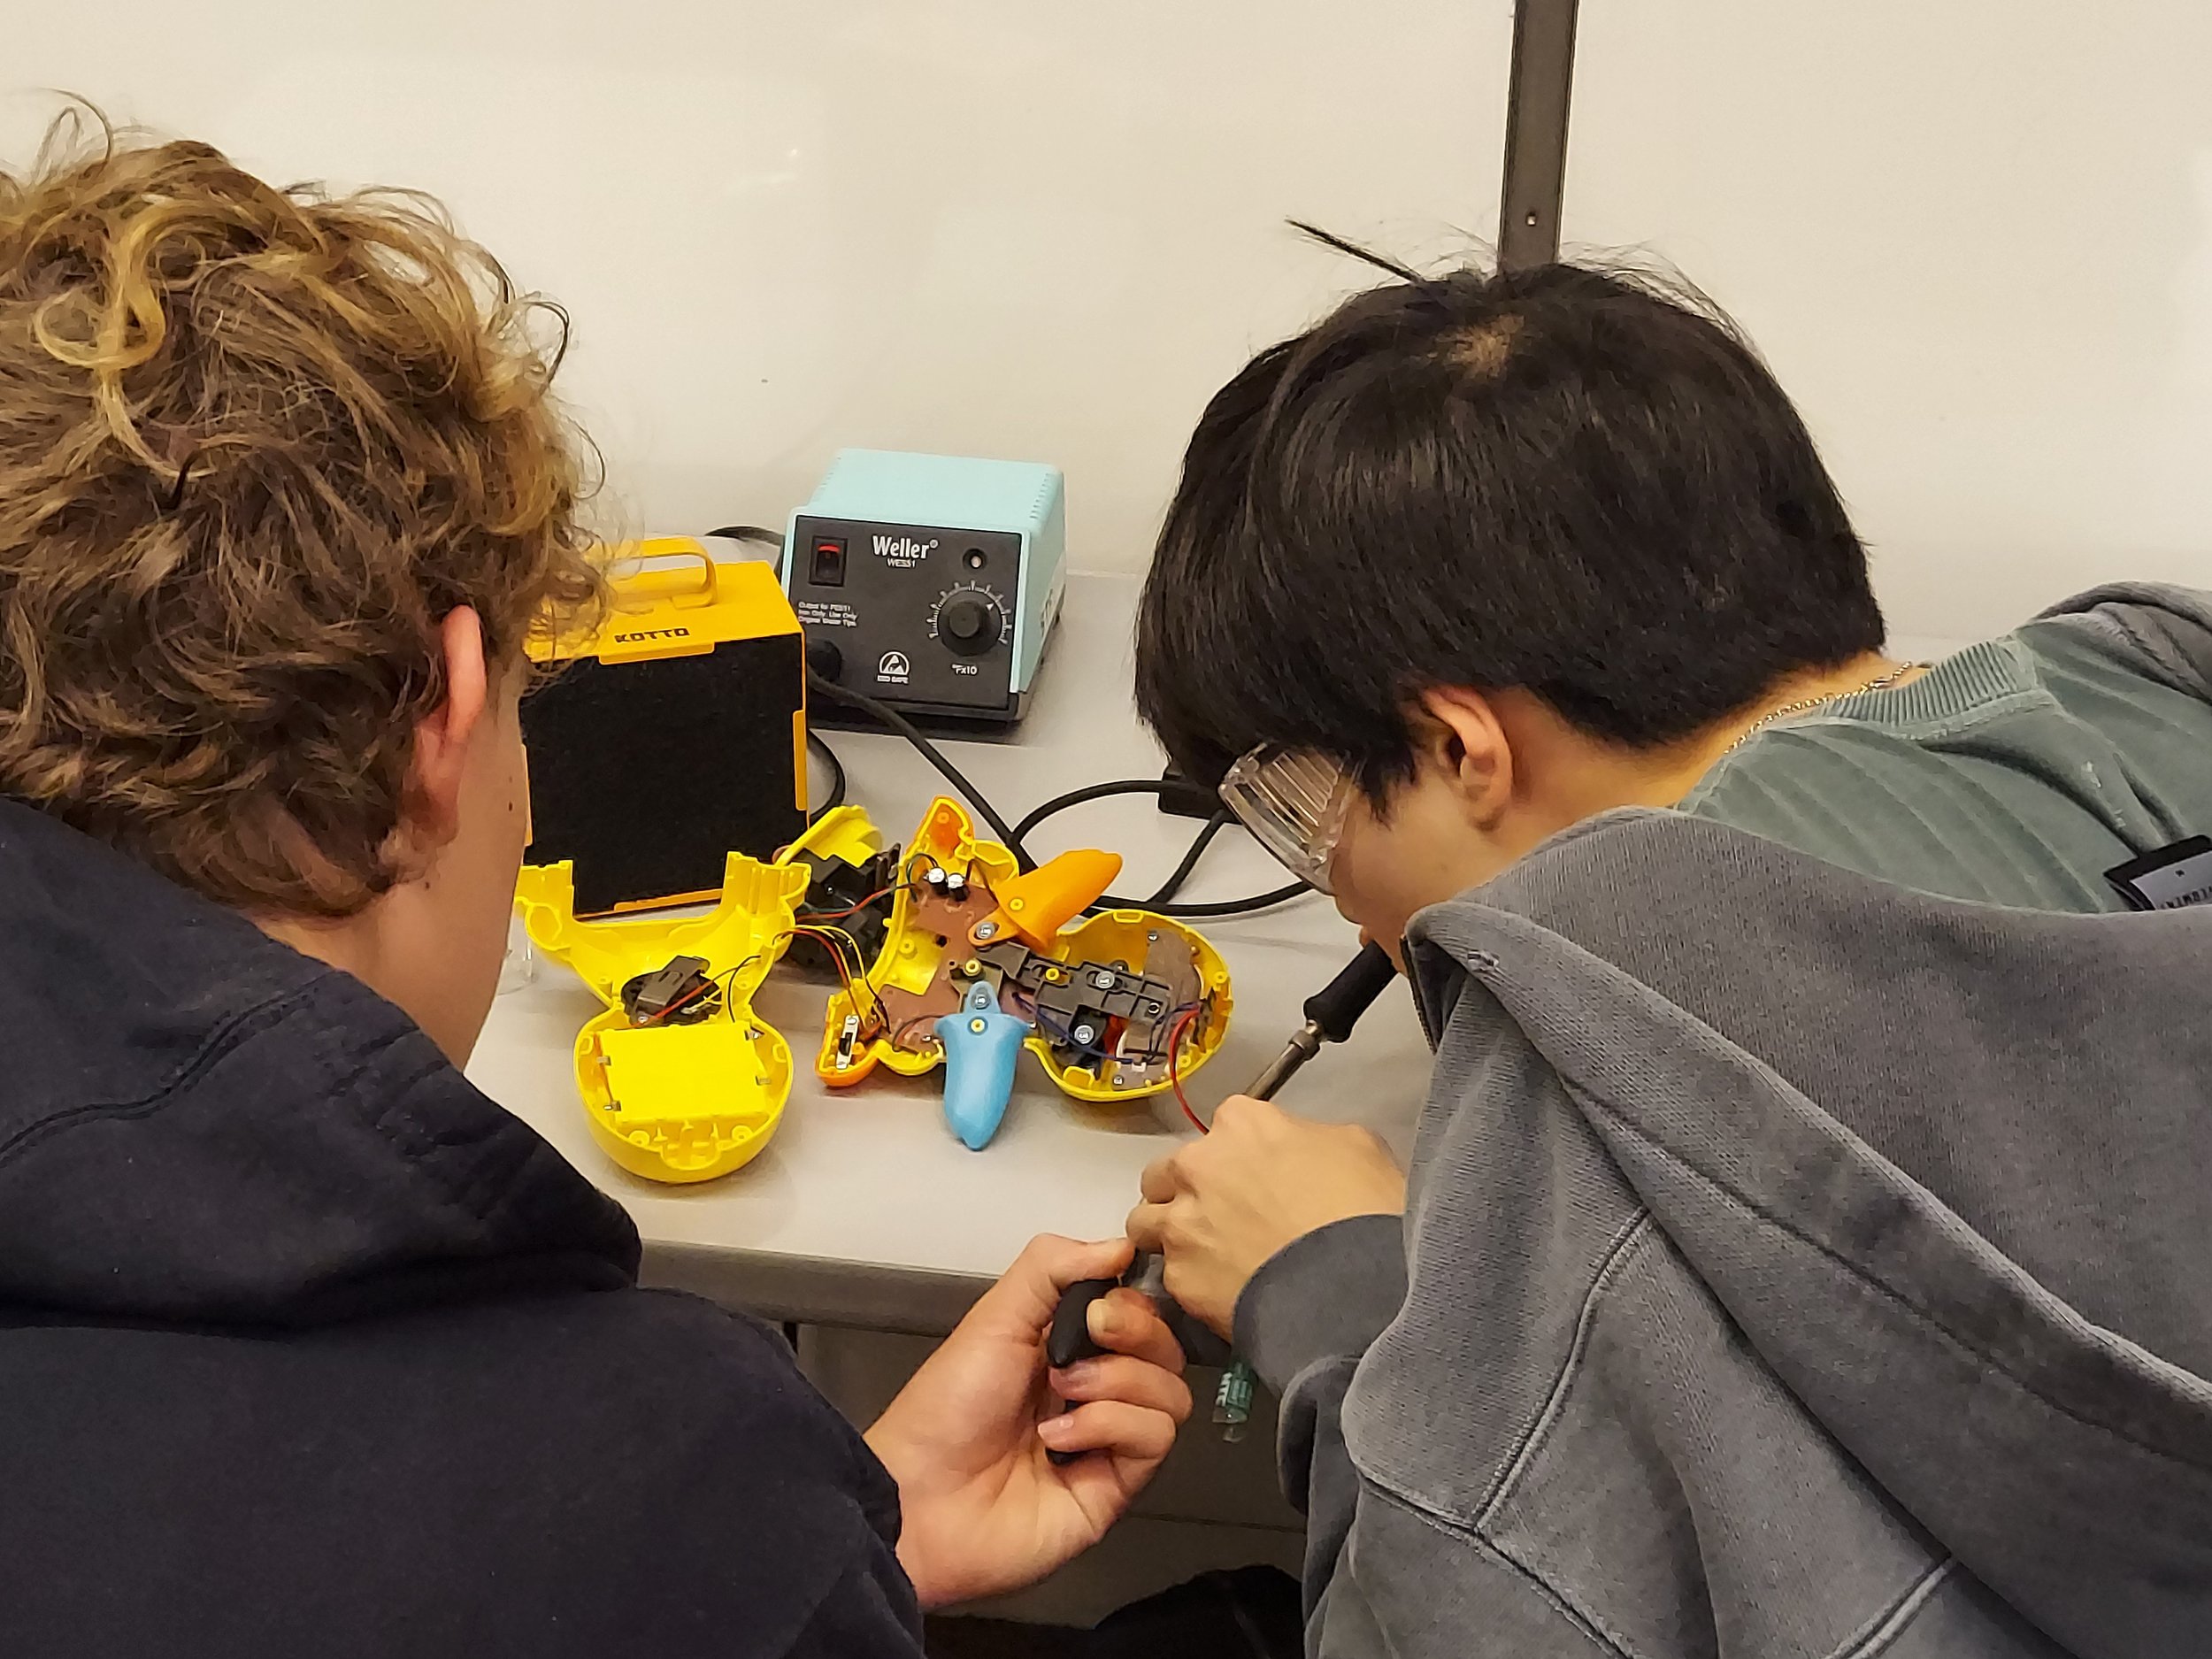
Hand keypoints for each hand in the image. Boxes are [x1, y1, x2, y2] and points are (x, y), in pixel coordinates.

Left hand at [865, 1234, 1190, 1609]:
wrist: (921, 1497)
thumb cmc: (949, 1405)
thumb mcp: (995, 1318)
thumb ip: (1052, 1267)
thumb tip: (1122, 1245)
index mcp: (1070, 1346)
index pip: (1141, 1312)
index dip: (1133, 1303)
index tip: (1100, 1306)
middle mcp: (1099, 1390)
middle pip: (1167, 1350)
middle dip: (1135, 1336)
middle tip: (1076, 1351)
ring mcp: (1110, 1441)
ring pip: (1171, 1394)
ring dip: (1117, 1383)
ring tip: (1060, 1395)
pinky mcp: (1118, 1487)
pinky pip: (1155, 1440)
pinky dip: (1108, 1426)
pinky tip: (1059, 1438)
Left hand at [1128, 1096, 1404, 1338]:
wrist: (1351, 1287)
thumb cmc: (1361, 1215)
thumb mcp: (1358, 1148)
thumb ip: (1315, 1138)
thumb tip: (1309, 1151)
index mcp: (1242, 1124)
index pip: (1225, 1125)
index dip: (1240, 1153)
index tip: (1254, 1172)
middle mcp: (1198, 1166)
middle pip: (1167, 1172)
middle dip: (1185, 1190)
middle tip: (1220, 1214)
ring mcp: (1182, 1223)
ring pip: (1147, 1221)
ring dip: (1168, 1233)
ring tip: (1204, 1255)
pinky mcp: (1179, 1277)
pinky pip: (1167, 1275)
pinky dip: (1187, 1282)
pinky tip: (1219, 1291)